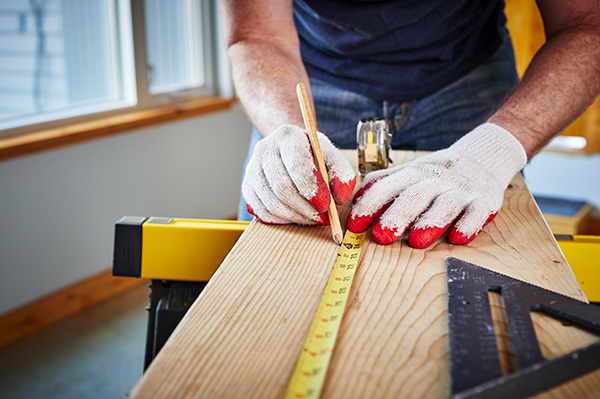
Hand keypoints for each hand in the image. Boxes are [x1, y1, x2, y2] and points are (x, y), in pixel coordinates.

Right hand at [243, 124, 355, 224]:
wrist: (288, 150)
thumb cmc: (312, 155)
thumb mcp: (332, 157)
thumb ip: (342, 174)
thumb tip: (340, 198)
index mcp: (288, 136)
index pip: (297, 165)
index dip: (312, 190)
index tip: (326, 205)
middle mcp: (265, 149)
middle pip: (282, 188)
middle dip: (305, 208)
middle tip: (322, 218)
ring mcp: (252, 168)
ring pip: (271, 203)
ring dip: (295, 217)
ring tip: (312, 218)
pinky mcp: (247, 187)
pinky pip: (261, 212)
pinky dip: (281, 220)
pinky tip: (296, 217)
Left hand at [347, 123, 526, 247]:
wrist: (484, 158)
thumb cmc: (437, 173)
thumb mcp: (409, 172)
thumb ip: (382, 184)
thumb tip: (354, 200)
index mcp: (414, 172)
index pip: (388, 186)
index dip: (370, 205)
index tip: (355, 225)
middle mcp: (437, 180)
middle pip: (415, 195)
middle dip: (397, 216)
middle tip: (382, 236)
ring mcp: (462, 191)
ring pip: (445, 205)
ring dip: (430, 222)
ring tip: (416, 241)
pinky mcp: (485, 202)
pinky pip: (478, 213)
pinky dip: (469, 226)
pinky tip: (457, 238)